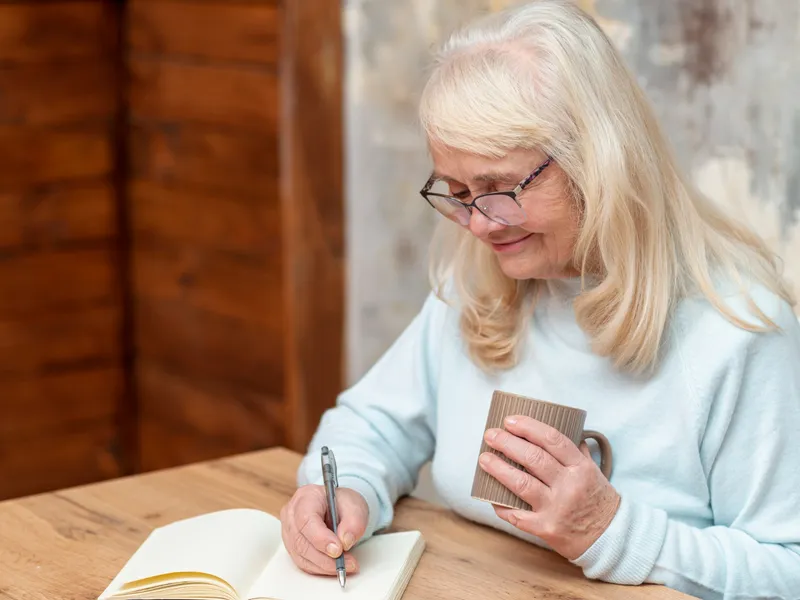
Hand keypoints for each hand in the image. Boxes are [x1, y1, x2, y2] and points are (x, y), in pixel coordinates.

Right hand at [279, 484, 368, 574]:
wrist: (338, 508)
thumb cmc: (343, 504)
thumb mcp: (355, 506)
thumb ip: (353, 522)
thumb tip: (345, 541)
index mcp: (306, 497)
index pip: (306, 520)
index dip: (321, 538)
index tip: (338, 549)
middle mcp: (292, 513)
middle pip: (301, 541)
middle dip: (325, 557)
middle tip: (347, 562)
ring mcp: (289, 530)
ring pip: (301, 555)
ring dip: (324, 565)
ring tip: (346, 565)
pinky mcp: (292, 546)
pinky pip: (303, 562)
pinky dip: (320, 568)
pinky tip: (334, 566)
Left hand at [479, 415, 620, 559]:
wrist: (611, 539)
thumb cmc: (599, 501)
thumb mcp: (595, 472)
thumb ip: (577, 451)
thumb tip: (565, 427)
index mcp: (581, 468)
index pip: (552, 440)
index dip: (529, 427)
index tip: (510, 420)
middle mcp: (569, 486)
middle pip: (533, 458)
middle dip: (507, 443)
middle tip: (490, 435)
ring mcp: (556, 508)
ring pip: (522, 483)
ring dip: (498, 469)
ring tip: (484, 459)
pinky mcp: (546, 528)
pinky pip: (517, 515)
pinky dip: (501, 505)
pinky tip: (489, 495)